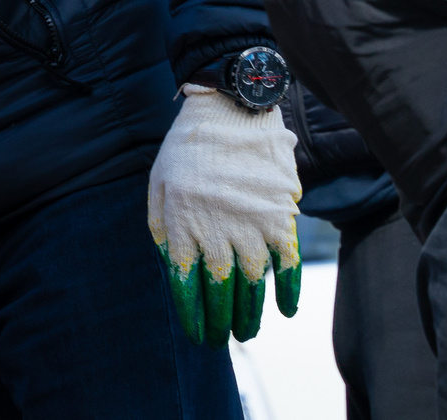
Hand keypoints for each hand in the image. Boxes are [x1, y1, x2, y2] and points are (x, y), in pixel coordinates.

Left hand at [148, 84, 302, 345]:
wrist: (231, 107)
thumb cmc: (188, 146)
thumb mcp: (158, 184)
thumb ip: (161, 227)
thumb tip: (171, 268)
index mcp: (180, 225)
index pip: (185, 287)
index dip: (192, 316)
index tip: (197, 335)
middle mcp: (216, 232)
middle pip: (219, 293)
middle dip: (220, 323)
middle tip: (221, 340)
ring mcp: (251, 226)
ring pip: (252, 286)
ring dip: (251, 315)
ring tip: (247, 332)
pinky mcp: (280, 216)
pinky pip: (287, 265)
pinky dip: (288, 291)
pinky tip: (284, 310)